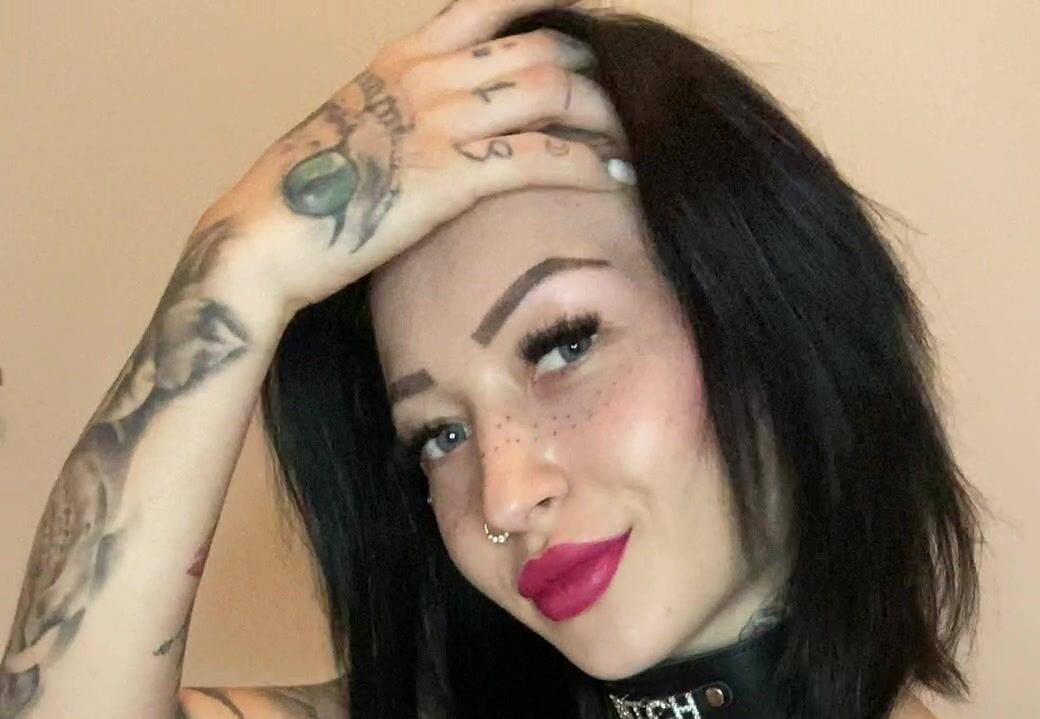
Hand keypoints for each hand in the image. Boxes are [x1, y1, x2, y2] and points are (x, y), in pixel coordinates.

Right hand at [195, 0, 630, 319]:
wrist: (267, 237)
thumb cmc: (305, 202)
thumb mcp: (356, 134)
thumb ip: (400, 119)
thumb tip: (430, 139)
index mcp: (402, 60)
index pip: (487, 4)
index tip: (582, 6)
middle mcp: (427, 76)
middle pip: (537, 48)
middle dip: (592, 71)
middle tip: (625, 99)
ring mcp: (440, 121)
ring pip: (550, 94)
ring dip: (604, 116)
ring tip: (634, 142)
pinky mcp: (451, 175)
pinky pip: (540, 157)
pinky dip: (589, 164)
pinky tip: (619, 178)